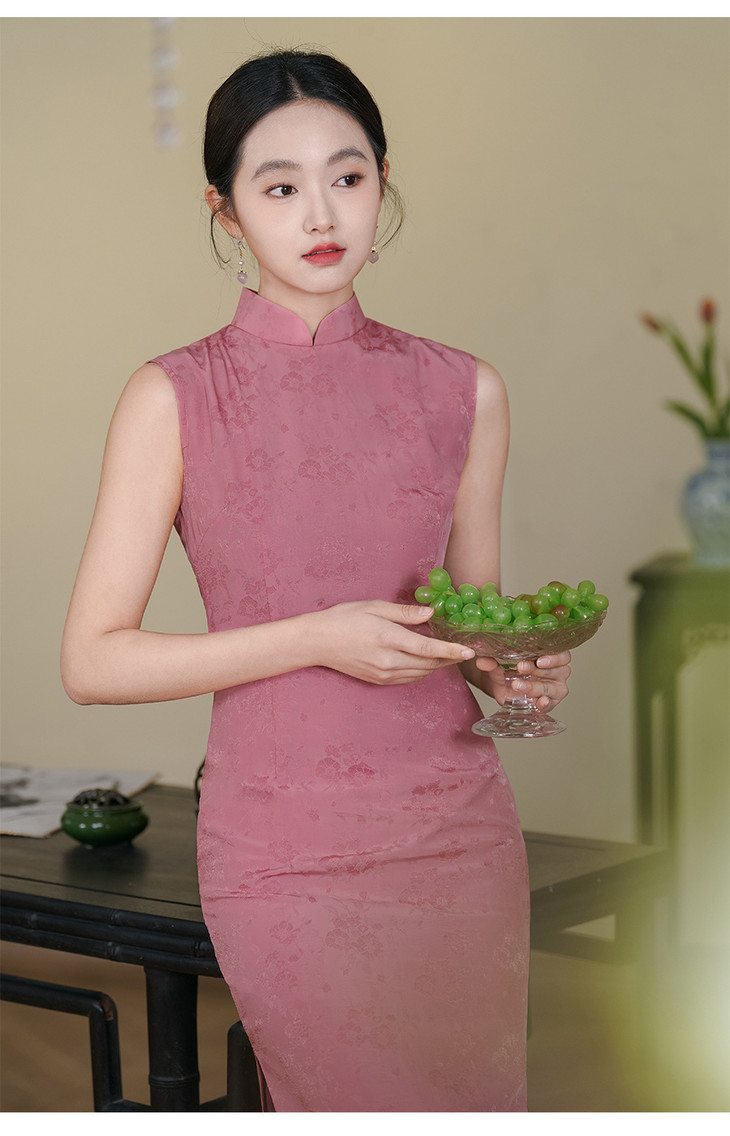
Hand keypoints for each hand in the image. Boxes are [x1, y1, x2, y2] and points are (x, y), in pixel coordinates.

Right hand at [311, 601, 474, 685]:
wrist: (317, 642)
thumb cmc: (343, 619)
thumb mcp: (374, 606)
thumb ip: (404, 612)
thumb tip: (430, 613)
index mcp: (388, 638)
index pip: (428, 649)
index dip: (451, 651)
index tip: (469, 651)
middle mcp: (388, 660)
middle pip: (429, 665)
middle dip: (449, 659)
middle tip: (465, 651)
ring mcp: (383, 674)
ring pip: (420, 674)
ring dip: (437, 666)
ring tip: (450, 656)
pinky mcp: (378, 681)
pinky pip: (408, 679)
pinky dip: (422, 672)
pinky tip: (427, 663)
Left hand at [466, 651, 571, 711]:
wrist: (497, 684)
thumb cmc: (505, 667)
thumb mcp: (497, 662)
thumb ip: (491, 661)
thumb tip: (482, 661)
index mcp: (550, 654)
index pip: (562, 654)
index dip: (554, 657)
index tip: (538, 659)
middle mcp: (557, 670)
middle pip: (557, 670)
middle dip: (537, 670)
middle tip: (520, 668)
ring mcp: (554, 687)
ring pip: (552, 688)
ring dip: (535, 687)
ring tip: (517, 685)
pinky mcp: (548, 702)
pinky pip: (551, 704)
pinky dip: (545, 704)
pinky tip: (538, 703)